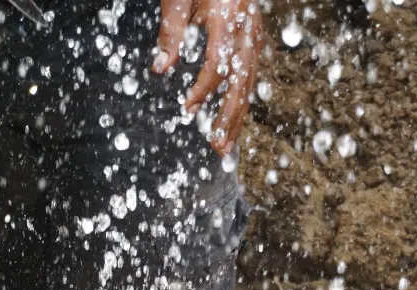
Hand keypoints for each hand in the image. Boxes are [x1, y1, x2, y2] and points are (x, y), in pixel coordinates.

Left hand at [153, 0, 262, 155]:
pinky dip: (240, 99)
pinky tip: (232, 119)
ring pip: (250, 83)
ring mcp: (255, 34)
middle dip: (229, 117)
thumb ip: (171, 31)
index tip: (188, 108)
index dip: (203, 89)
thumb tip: (161, 68)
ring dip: (237, 116)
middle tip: (217, 146)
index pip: (219, 64)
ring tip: (224, 144)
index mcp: (229, 16)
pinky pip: (250, 75)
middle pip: (242, 82)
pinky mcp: (254, 38)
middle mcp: (248, 29)